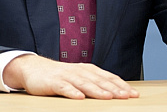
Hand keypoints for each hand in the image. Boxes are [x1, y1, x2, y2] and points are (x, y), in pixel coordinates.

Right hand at [2, 55, 138, 99]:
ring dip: (97, 90)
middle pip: (99, 80)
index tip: (133, 93)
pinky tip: (79, 98)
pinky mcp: (54, 82)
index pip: (108, 77)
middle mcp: (79, 71)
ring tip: (108, 97)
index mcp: (88, 70)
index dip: (121, 85)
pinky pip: (64, 88)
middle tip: (127, 96)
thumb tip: (114, 92)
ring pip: (84, 83)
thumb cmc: (60, 75)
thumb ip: (94, 83)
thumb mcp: (79, 77)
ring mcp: (67, 76)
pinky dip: (72, 92)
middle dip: (114, 89)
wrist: (34, 68)